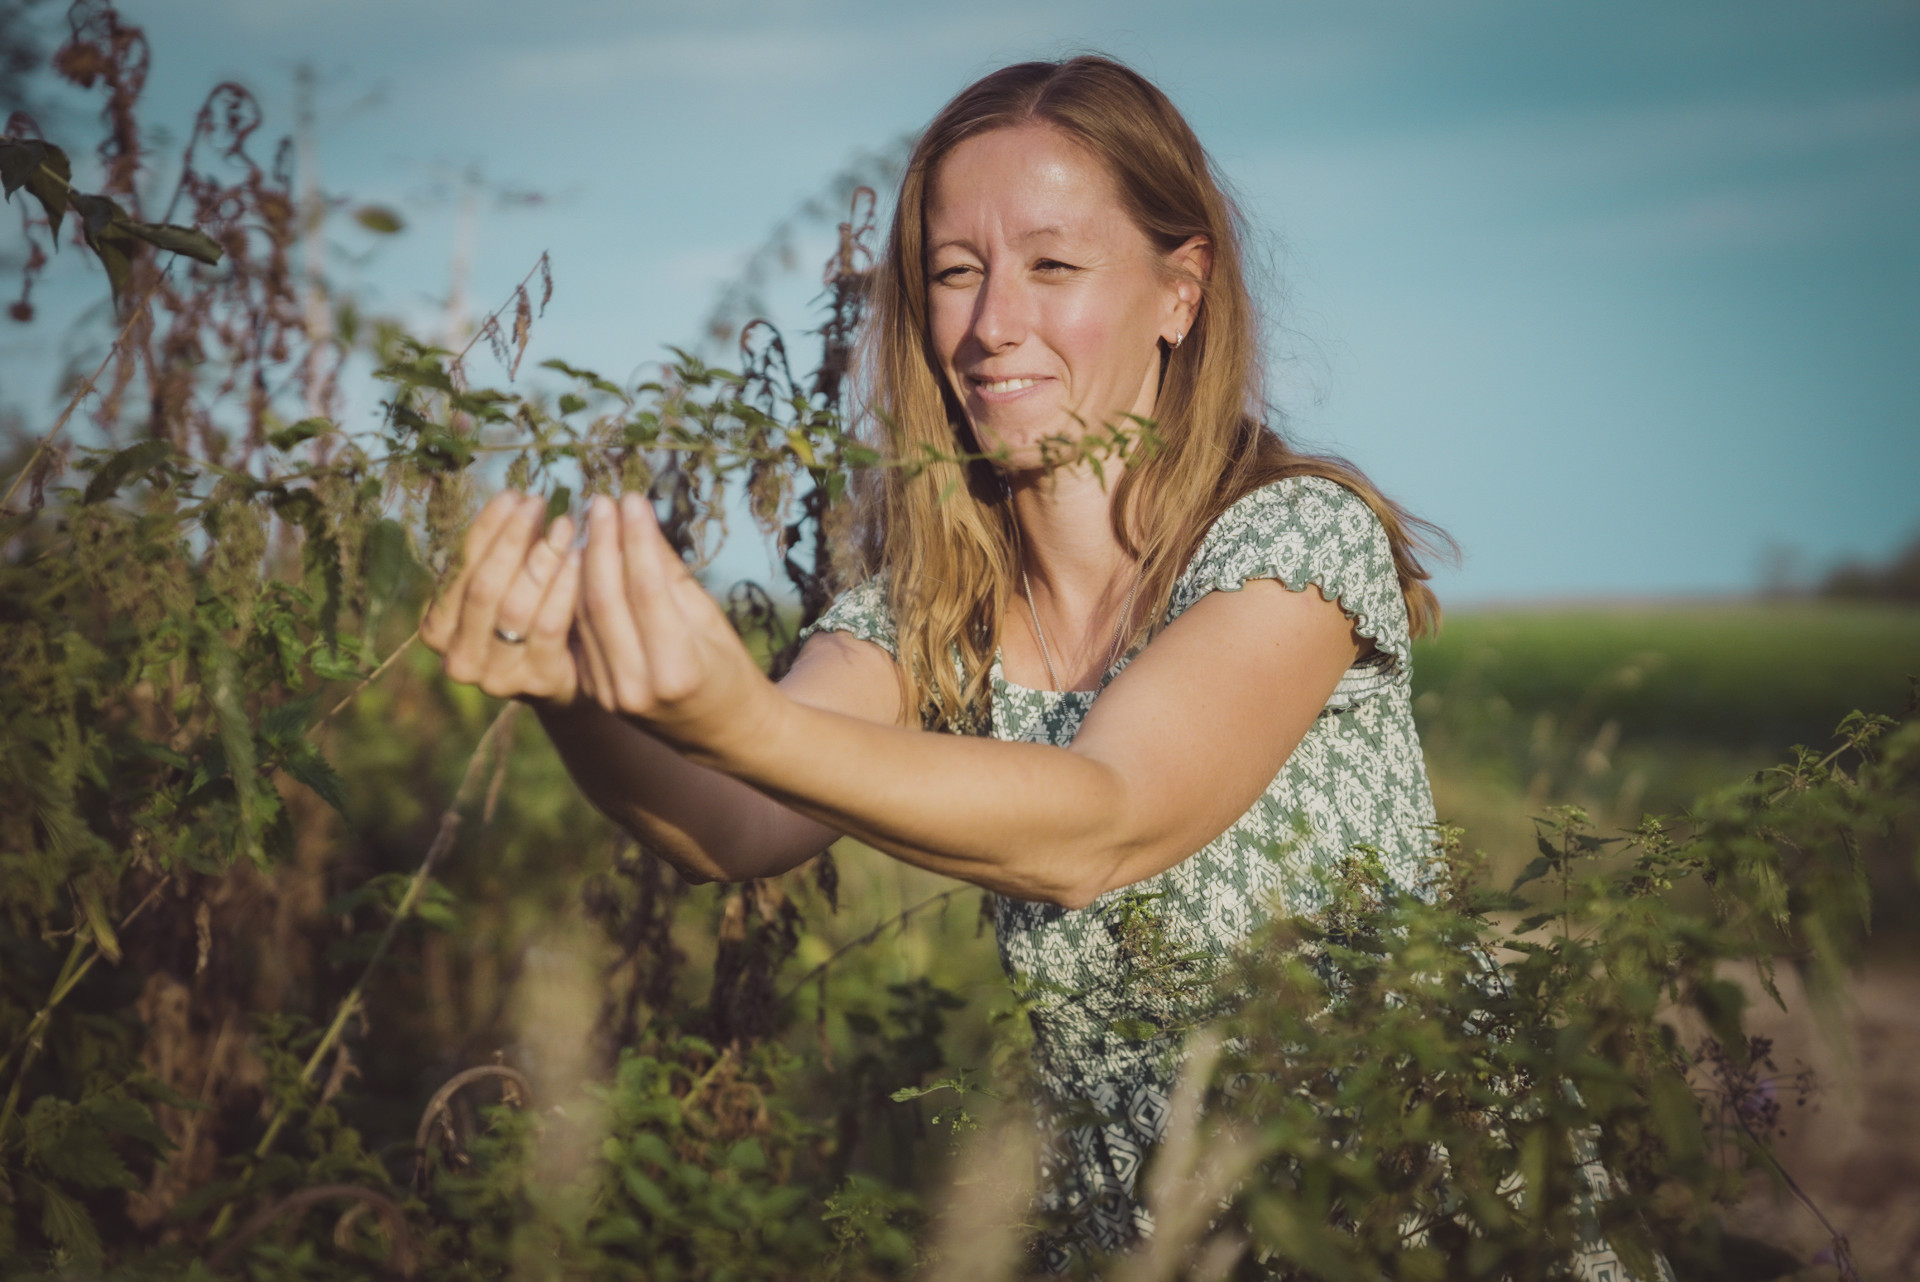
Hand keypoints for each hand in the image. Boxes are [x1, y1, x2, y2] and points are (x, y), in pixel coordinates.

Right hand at [420, 491, 582, 705]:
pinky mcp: (536, 682)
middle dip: (511, 539)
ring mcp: (495, 677)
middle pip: (483, 587)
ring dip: (541, 559)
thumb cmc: (531, 618)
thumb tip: (515, 500)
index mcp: (437, 629)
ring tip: (564, 524)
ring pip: (515, 607)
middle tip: (538, 503)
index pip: (458, 570)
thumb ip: (498, 557)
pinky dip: (564, 588)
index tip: (512, 495)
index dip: (485, 530)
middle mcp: (458, 658)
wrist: (568, 678)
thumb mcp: (505, 588)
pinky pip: (549, 626)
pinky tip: (582, 558)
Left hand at [573, 492, 775, 759]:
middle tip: (602, 502)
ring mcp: (611, 694)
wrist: (724, 734)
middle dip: (602, 544)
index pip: (646, 590)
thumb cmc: (729, 669)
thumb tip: (637, 519)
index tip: (632, 499)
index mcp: (677, 669)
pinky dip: (579, 591)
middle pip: (605, 601)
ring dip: (583, 563)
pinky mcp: (595, 693)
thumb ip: (670, 575)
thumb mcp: (710, 620)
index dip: (636, 539)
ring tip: (592, 523)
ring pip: (584, 615)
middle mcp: (637, 686)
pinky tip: (583, 558)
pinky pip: (581, 632)